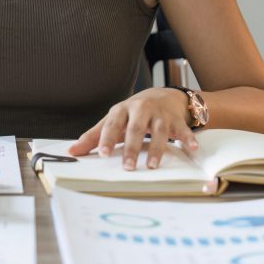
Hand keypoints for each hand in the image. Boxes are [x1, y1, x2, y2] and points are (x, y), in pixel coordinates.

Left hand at [68, 88, 198, 169]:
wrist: (162, 95)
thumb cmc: (132, 113)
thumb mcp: (113, 120)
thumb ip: (94, 136)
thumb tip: (72, 152)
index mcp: (121, 110)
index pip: (112, 125)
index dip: (106, 139)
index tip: (102, 154)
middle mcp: (140, 109)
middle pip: (135, 128)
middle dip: (131, 148)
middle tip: (127, 167)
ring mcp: (160, 114)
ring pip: (158, 131)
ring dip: (156, 149)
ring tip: (151, 166)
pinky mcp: (176, 120)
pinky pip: (183, 130)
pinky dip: (187, 138)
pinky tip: (191, 148)